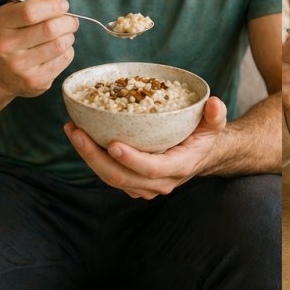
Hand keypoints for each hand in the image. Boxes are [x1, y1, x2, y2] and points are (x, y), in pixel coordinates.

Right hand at [0, 0, 77, 100]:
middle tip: (71, 20)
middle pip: (49, 29)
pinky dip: (68, 50)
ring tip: (65, 34)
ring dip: (69, 36)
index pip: (29, 11)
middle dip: (68, 21)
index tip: (63, 4)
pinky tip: (59, 49)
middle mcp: (6, 46)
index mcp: (1, 24)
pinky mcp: (34, 81)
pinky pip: (64, 59)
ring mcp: (20, 67)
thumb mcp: (13, 13)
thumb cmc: (12, 36)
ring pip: (60, 44)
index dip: (53, 5)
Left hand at [64, 97, 227, 198]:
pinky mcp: (131, 181)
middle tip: (77, 132)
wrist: (200, 155)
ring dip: (88, 156)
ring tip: (72, 131)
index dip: (131, 160)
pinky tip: (79, 136)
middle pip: (122, 177)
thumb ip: (216, 115)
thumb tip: (214, 104)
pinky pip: (107, 174)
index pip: (151, 169)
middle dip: (95, 157)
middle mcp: (159, 182)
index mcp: (178, 167)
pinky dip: (91, 157)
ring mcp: (143, 186)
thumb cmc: (204, 135)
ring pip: (110, 177)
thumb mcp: (214, 124)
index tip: (112, 144)